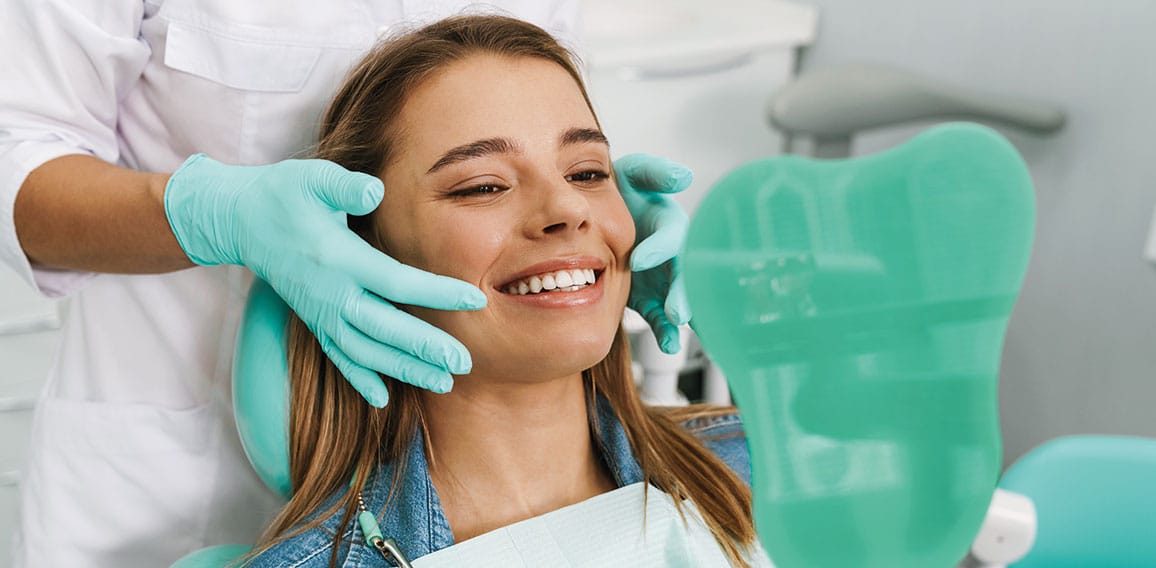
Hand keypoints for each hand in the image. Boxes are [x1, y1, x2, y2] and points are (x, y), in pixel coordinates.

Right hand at [164, 154, 485, 406]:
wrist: (241, 220)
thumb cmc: (285, 192)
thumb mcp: (312, 178)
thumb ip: (345, 187)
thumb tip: (374, 192)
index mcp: (339, 258)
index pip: (396, 281)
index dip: (436, 292)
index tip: (474, 299)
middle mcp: (330, 293)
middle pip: (384, 327)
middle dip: (425, 347)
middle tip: (464, 363)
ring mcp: (320, 312)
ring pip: (366, 351)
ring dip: (404, 369)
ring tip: (443, 382)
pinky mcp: (314, 321)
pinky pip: (338, 356)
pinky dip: (360, 379)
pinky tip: (384, 399)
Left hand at [615, 154, 692, 353]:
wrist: (598, 221)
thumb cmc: (622, 194)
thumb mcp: (635, 175)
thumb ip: (655, 173)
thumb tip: (683, 176)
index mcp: (669, 225)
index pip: (672, 236)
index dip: (658, 248)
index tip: (639, 259)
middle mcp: (672, 254)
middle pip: (685, 274)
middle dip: (683, 292)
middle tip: (678, 311)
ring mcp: (664, 280)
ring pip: (680, 299)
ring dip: (682, 314)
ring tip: (678, 328)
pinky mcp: (653, 299)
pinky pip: (663, 318)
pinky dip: (668, 332)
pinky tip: (669, 344)